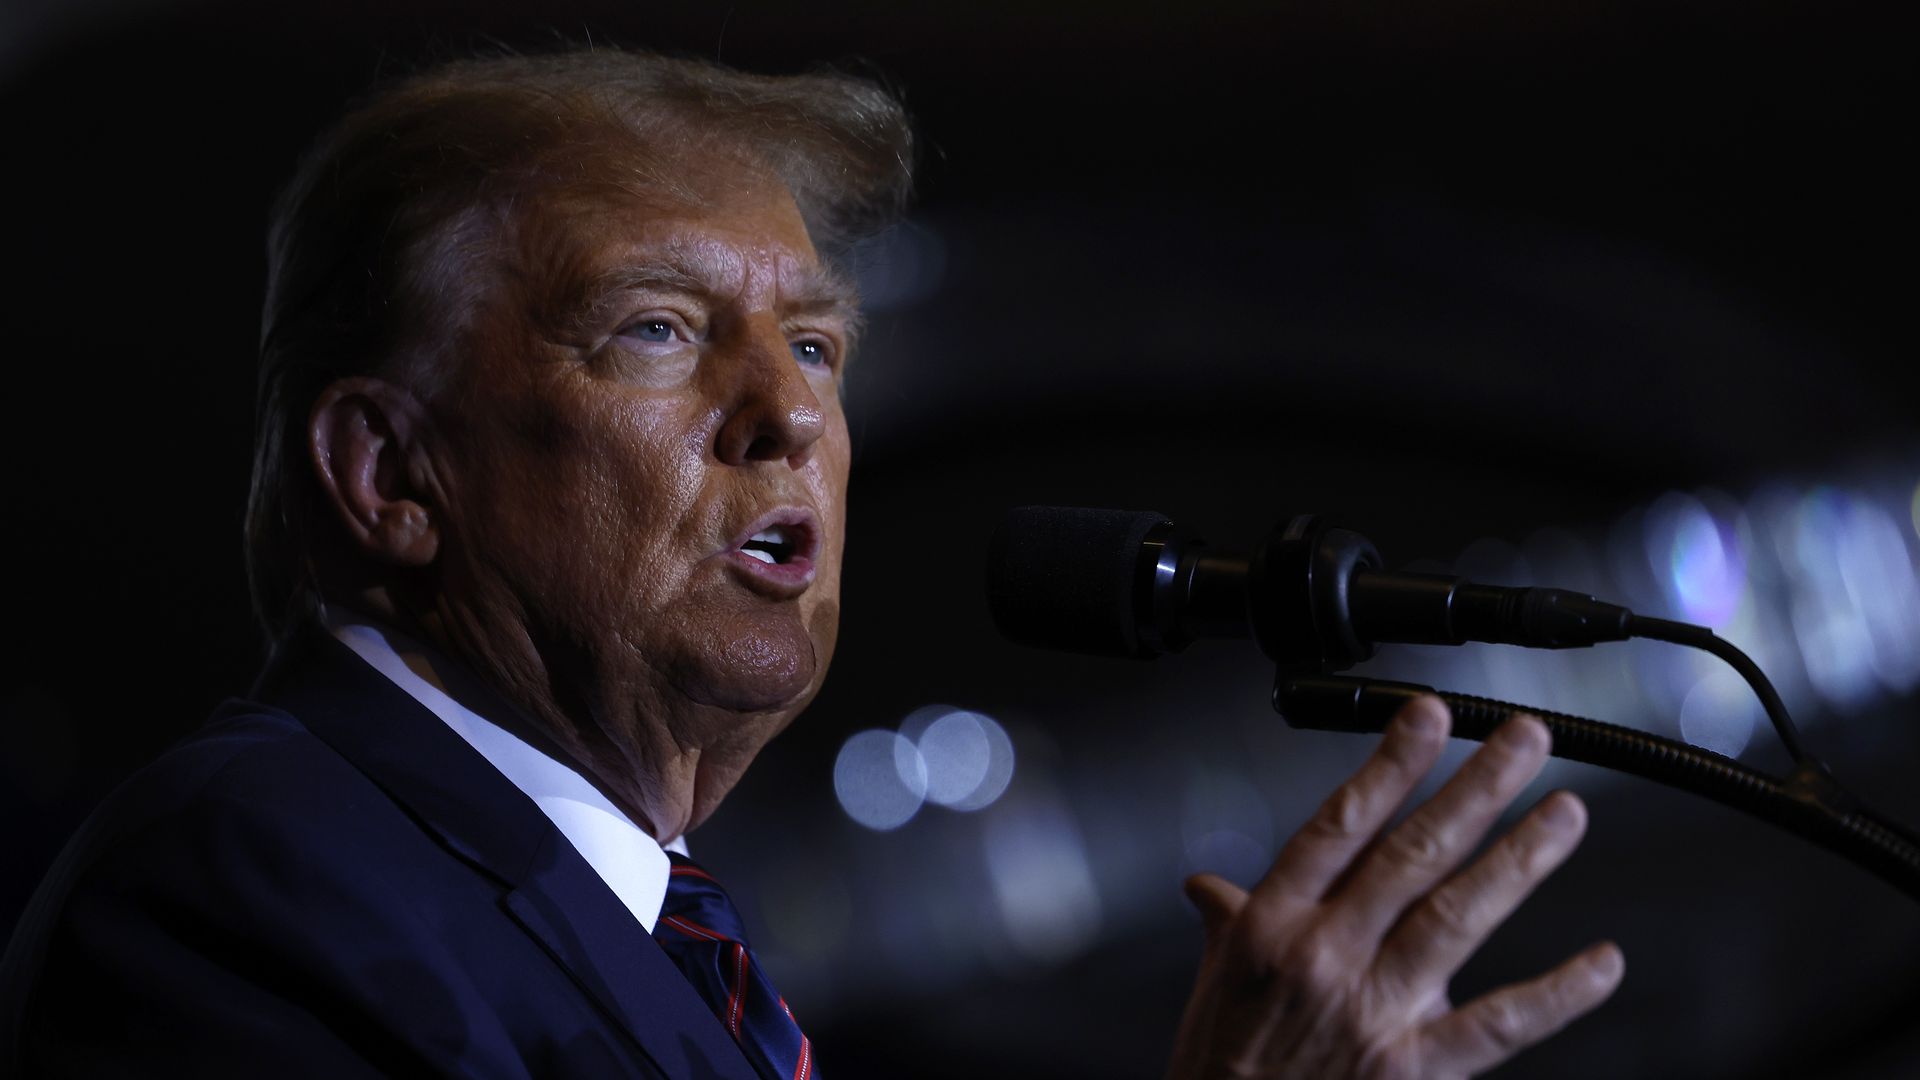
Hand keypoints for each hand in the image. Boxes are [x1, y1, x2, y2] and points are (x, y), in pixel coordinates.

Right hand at [1168, 696, 1622, 1079]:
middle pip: (1411, 854)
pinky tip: (1601, 964)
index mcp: (1271, 925)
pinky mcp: (1414, 1068)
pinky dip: (1557, 994)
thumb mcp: (1213, 983)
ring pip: (1458, 916)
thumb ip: (1227, 923)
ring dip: (1519, 860)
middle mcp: (1324, 955)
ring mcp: (1374, 1009)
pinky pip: (1499, 1025)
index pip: (1339, 825)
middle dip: (1475, 790)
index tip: (1430, 718)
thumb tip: (1207, 888)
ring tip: (1564, 815)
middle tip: (1523, 743)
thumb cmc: (1222, 1067)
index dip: (1390, 766)